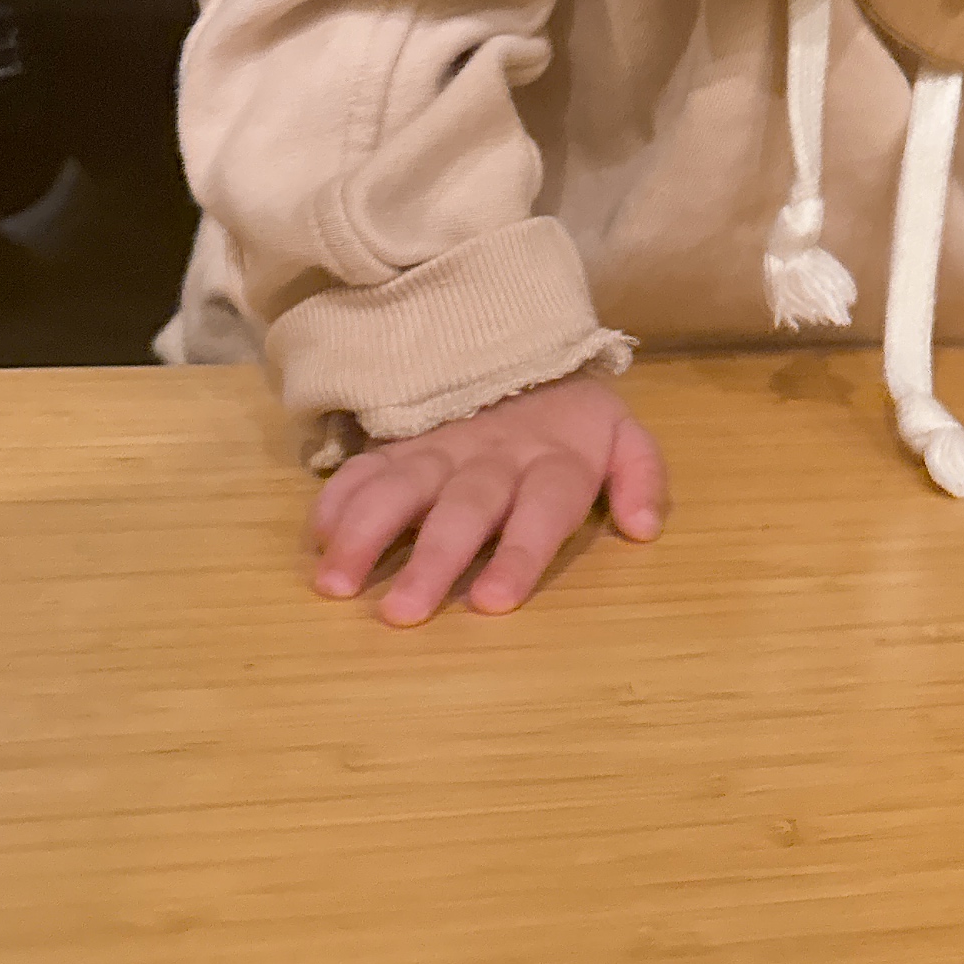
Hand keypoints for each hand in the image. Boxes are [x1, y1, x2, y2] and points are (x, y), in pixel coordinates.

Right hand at [309, 375, 666, 626]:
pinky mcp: (402, 443)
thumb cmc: (572, 419)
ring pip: (403, 486)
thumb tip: (644, 529)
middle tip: (400, 615)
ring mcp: (443, 448)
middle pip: (465, 507)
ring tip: (334, 584)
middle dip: (433, 560)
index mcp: (555, 461)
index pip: (543, 508)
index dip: (521, 553)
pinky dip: (339, 498)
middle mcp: (496, 458)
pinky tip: (319, 536)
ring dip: (367, 532)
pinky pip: (366, 466)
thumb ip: (641, 476)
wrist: (521, 347)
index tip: (493, 602)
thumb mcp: (623, 434)